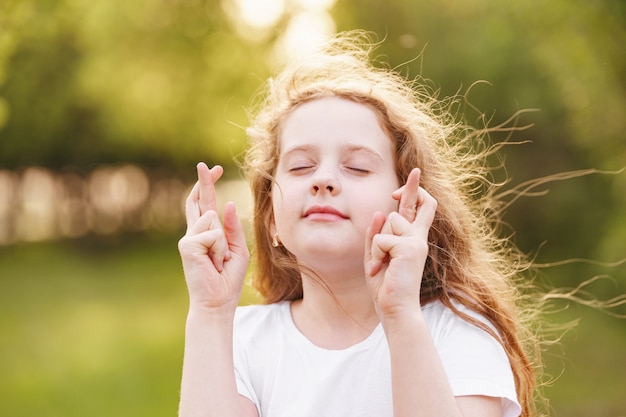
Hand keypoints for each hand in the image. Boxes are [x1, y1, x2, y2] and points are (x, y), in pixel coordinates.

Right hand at [178, 163, 249, 312]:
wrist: (217, 302)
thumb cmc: (228, 279)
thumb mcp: (238, 249)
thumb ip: (232, 228)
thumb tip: (228, 204)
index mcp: (207, 233)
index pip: (205, 204)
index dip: (207, 185)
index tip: (214, 169)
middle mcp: (195, 233)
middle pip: (197, 201)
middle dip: (203, 182)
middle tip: (206, 165)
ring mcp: (189, 239)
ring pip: (211, 219)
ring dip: (223, 243)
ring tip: (219, 261)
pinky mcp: (187, 246)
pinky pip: (212, 234)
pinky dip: (219, 249)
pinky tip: (213, 263)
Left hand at [364, 168, 436, 320]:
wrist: (395, 309)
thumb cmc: (385, 286)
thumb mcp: (375, 256)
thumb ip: (376, 235)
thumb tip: (381, 212)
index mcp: (412, 239)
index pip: (419, 210)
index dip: (416, 192)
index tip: (409, 180)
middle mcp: (418, 238)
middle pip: (420, 203)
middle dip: (414, 186)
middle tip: (415, 171)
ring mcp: (417, 241)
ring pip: (390, 220)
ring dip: (378, 242)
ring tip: (382, 264)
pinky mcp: (411, 247)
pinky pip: (382, 238)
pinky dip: (377, 253)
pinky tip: (381, 268)